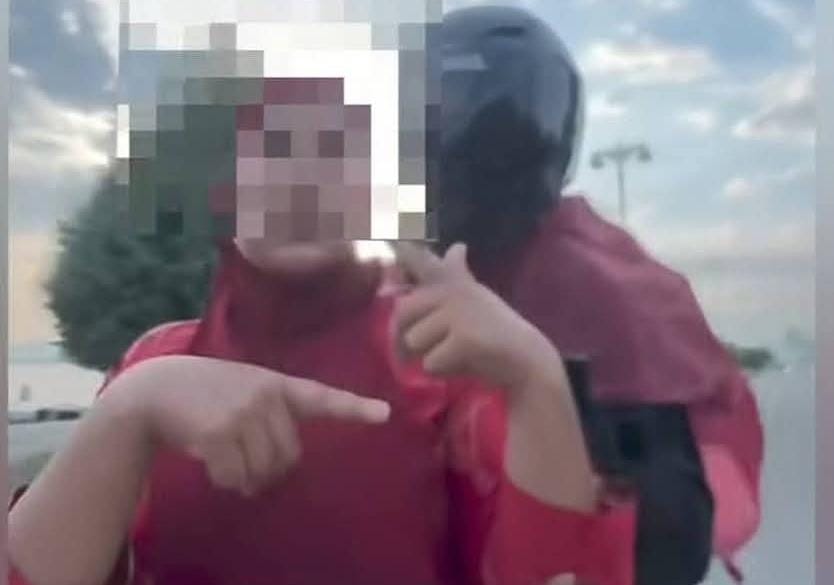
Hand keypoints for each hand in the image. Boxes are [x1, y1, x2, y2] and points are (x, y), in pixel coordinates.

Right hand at [111, 355, 389, 496]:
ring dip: (244, 479)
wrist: (155, 388)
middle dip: (269, 470)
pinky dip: (224, 480)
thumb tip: (276, 467)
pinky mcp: (221, 432)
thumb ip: (269, 413)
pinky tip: (210, 462)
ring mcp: (244, 412)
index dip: (355, 408)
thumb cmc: (203, 392)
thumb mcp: (243, 387)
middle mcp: (266, 395)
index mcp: (277, 384)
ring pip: (263, 470)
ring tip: (226, 460)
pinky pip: (235, 477)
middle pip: (289, 457)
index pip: (322, 396)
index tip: (384, 414)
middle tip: (246, 465)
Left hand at [391, 242, 558, 392]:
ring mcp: (458, 312)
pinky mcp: (463, 338)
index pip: (416, 257)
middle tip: (418, 354)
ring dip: (429, 356)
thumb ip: (454, 275)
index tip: (388, 235)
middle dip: (404, 338)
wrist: (528, 360)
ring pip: (414, 341)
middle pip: (402, 313)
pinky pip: (430, 363)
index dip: (399, 247)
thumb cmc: (495, 331)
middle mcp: (453, 289)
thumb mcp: (473, 298)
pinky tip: (467, 363)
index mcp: (452, 279)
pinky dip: (443, 372)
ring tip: (457, 354)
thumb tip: (456, 245)